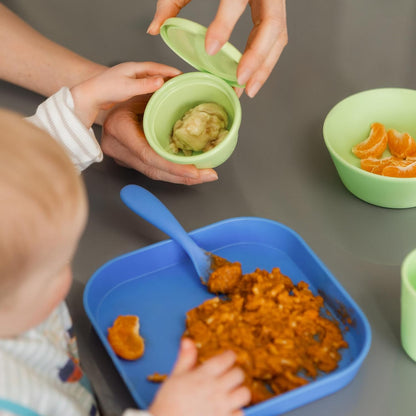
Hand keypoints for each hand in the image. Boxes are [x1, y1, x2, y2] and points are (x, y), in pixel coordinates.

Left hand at [71, 62, 180, 127]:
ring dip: (161, 81)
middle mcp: (132, 71)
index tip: (181, 74)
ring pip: (150, 78)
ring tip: (173, 87)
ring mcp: (129, 78)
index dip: (169, 70)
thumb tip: (162, 81)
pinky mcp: (127, 86)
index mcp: (134, 68)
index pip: (156, 67)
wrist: (90, 96)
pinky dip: (153, 88)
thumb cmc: (106, 90)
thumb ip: (145, 85)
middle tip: (181, 80)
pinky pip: (145, 85)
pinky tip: (157, 93)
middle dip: (168, 75)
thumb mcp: (128, 88)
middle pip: (154, 71)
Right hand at [100, 96, 218, 183]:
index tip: (194, 171)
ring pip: (154, 174)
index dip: (172, 166)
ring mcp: (122, 157)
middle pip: (153, 170)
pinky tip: (190, 173)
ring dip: (181, 177)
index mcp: (119, 128)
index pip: (148, 154)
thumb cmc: (124, 92)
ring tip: (204, 175)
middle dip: (183, 176)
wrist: (106, 102)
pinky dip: (173, 172)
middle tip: (208, 175)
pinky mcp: (129, 162)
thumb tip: (185, 80)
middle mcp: (118, 148)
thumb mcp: (141, 89)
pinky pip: (153, 170)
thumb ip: (160, 91)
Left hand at [147, 0, 287, 97]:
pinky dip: (266, 60)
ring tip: (249, 89)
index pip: (235, 1)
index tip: (210, 49)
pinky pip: (277, 37)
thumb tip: (155, 28)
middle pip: (271, 25)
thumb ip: (171, 1)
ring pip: (278, 35)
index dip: (224, 25)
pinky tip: (253, 77)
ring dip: (265, 66)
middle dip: (257, 57)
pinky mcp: (274, 9)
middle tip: (240, 81)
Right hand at [148, 338, 250, 415]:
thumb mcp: (175, 376)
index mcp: (204, 376)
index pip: (227, 358)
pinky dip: (236, 411)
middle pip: (238, 374)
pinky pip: (240, 413)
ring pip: (244, 393)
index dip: (229, 356)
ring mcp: (221, 407)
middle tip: (228, 375)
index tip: (227, 357)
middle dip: (234, 372)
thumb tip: (188, 341)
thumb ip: (185, 358)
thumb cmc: (168, 403)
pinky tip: (228, 410)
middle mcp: (215, 389)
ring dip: (239, 391)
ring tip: (231, 392)